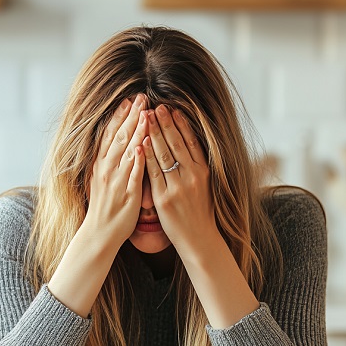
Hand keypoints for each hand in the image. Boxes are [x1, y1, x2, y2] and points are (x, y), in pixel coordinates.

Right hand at [83, 94, 148, 249]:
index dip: (119, 116)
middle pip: (119, 137)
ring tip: (146, 113)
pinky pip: (133, 174)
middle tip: (141, 97)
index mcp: (100, 165)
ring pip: (127, 151)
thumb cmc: (103, 207)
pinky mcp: (127, 194)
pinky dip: (138, 159)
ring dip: (137, 131)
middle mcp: (106, 169)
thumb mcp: (99, 179)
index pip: (109, 135)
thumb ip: (107, 161)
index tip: (128, 100)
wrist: (99, 233)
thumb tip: (114, 144)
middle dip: (131, 116)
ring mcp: (116, 181)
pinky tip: (144, 145)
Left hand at [142, 105, 216, 254]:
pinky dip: (147, 156)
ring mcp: (178, 187)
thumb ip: (197, 166)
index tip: (173, 108)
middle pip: (177, 143)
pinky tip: (141, 143)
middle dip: (165, 123)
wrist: (199, 239)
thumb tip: (190, 147)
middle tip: (156, 105)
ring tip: (146, 116)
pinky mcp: (164, 198)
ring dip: (154, 133)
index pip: (191, 141)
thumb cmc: (200, 213)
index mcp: (203, 171)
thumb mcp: (205, 186)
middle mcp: (192, 176)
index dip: (181, 124)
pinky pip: (153, 173)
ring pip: (164, 154)